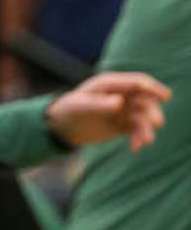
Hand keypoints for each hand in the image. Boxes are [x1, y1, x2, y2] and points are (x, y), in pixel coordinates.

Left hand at [46, 72, 170, 152]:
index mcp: (111, 84)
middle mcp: (121, 95)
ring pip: (144, 117)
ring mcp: (124, 110)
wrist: (63, 126)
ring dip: (147, 128)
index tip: (165, 96)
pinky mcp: (123, 125)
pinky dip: (139, 138)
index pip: (137, 82)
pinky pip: (137, 131)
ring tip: (145, 140)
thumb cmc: (70, 109)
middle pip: (145, 101)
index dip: (152, 87)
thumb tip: (120, 102)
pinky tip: (135, 147)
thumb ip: (101, 104)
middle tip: (156, 123)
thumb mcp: (82, 106)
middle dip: (152, 111)